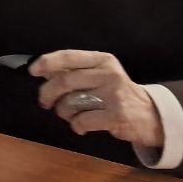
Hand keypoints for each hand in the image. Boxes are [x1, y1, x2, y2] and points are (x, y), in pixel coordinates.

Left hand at [30, 50, 163, 149]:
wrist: (149, 115)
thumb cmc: (116, 93)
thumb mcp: (100, 74)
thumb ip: (75, 70)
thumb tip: (43, 70)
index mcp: (103, 60)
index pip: (69, 56)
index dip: (47, 62)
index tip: (33, 70)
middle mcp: (109, 74)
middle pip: (65, 81)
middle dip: (48, 93)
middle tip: (44, 102)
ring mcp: (114, 95)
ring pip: (71, 102)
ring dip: (63, 112)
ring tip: (70, 114)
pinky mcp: (117, 115)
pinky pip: (82, 121)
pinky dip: (77, 125)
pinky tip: (82, 125)